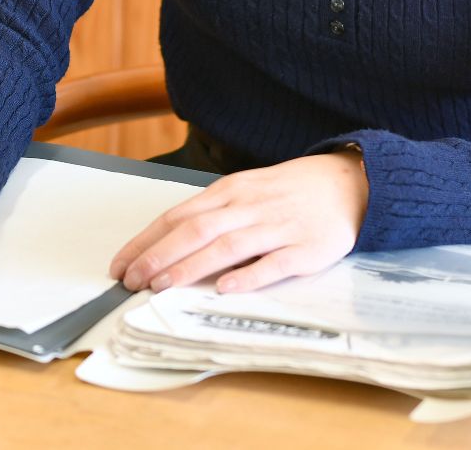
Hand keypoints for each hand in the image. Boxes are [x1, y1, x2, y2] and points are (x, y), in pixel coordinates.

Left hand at [109, 149, 367, 293]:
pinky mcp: (306, 248)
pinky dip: (249, 275)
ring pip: (226, 246)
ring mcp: (277, 227)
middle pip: (195, 229)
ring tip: (162, 286)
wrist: (349, 182)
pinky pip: (273, 263)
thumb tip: (167, 242)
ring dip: (191, 266)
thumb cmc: (288, 191)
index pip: (177, 215)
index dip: (146, 241)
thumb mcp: (245, 190)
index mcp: (229, 191)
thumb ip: (211, 213)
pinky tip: (226, 288)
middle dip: (159, 256)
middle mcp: (248, 206)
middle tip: (131, 280)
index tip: (121, 264)